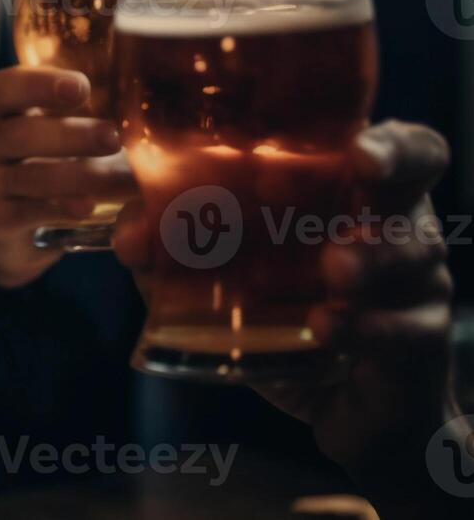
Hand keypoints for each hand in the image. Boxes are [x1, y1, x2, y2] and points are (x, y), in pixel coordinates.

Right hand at [0, 66, 136, 287]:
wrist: (14, 223)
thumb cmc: (50, 161)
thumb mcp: (60, 131)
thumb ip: (92, 114)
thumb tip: (160, 114)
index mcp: (1, 109)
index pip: (6, 87)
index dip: (39, 84)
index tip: (81, 88)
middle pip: (18, 133)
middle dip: (70, 135)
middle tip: (113, 138)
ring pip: (28, 175)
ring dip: (79, 176)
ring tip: (124, 181)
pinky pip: (29, 212)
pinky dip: (62, 209)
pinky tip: (89, 208)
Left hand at [116, 121, 464, 517]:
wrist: (345, 404)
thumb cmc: (288, 310)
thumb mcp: (233, 270)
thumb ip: (180, 244)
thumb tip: (128, 237)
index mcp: (354, 190)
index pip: (398, 147)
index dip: (387, 143)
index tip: (358, 149)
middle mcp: (396, 224)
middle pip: (413, 185)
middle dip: (385, 180)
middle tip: (351, 187)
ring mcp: (419, 282)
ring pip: (414, 254)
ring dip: (371, 257)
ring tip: (335, 272)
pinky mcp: (420, 341)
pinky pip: (408, 330)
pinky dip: (367, 328)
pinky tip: (330, 327)